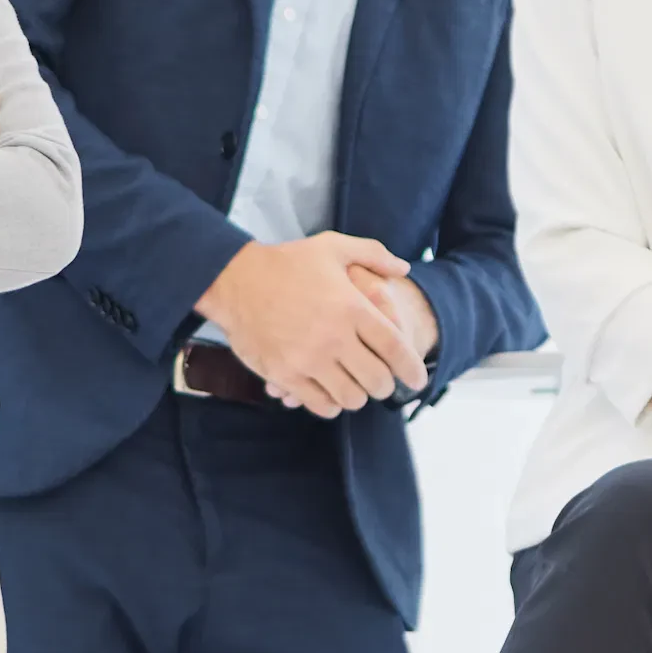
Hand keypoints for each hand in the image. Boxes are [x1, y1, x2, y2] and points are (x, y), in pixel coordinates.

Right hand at [199, 231, 424, 415]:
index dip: (412, 369)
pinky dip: (330, 404)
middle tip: (378, 381)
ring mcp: (309, 359)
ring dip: (356, 395)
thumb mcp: (331, 247)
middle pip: (377, 381)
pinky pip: (321, 405)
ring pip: (351, 398)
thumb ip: (373, 254)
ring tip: (352, 386)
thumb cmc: (285, 262)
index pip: (395, 349)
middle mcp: (334, 337)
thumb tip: (403, 268)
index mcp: (351, 308)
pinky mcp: (286, 375)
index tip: (418, 379)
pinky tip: (328, 393)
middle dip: (384, 385)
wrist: (233, 280)